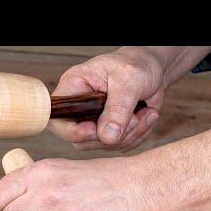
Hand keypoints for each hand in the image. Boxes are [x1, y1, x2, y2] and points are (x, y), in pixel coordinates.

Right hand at [46, 47, 170, 151]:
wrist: (153, 68)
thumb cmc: (136, 64)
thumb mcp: (128, 80)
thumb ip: (117, 108)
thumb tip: (107, 136)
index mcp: (73, 88)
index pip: (57, 119)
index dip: (72, 131)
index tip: (95, 129)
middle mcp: (80, 109)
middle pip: (81, 140)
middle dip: (112, 135)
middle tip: (136, 117)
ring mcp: (95, 123)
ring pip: (104, 145)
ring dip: (130, 135)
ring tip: (147, 113)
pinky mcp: (111, 132)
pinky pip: (120, 146)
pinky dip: (138, 136)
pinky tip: (148, 117)